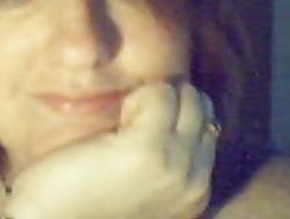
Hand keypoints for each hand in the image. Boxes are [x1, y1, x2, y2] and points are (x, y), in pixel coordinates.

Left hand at [6, 82, 217, 218]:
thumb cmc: (83, 196)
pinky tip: (114, 123)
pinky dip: (136, 98)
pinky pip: (160, 94)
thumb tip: (174, 106)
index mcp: (196, 192)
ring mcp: (175, 166)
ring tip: (121, 125)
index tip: (140, 123)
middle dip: (168, 104)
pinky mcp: (149, 149)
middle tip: (129, 124)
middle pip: (201, 107)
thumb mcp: (139, 178)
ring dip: (151, 99)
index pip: (207, 125)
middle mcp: (194, 182)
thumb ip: (165, 152)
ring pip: (186, 97)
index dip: (174, 113)